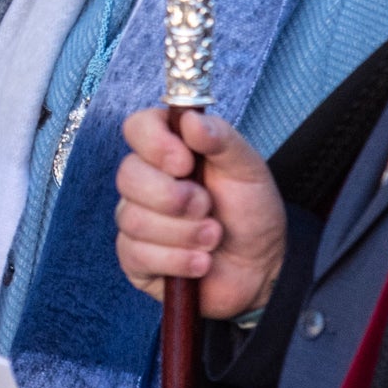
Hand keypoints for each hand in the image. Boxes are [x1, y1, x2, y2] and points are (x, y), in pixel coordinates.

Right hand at [116, 107, 283, 319]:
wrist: (260, 267)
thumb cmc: (251, 213)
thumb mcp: (248, 169)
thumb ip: (221, 138)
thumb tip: (190, 119)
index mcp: (170, 149)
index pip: (137, 127)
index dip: (155, 144)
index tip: (186, 163)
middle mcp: (147, 181)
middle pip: (127, 176)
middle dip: (174, 198)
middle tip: (207, 207)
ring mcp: (136, 220)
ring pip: (134, 220)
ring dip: (184, 234)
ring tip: (213, 238)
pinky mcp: (135, 259)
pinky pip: (137, 256)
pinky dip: (178, 260)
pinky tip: (200, 262)